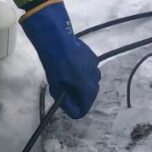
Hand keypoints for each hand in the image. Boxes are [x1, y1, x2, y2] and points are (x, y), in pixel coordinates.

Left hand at [20, 0, 99, 117]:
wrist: (58, 40)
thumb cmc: (56, 64)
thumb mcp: (56, 86)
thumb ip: (65, 101)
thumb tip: (70, 109)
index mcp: (87, 89)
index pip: (83, 109)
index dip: (74, 110)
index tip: (66, 107)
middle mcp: (95, 79)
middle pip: (88, 96)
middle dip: (78, 99)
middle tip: (65, 95)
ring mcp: (95, 67)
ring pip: (89, 83)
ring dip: (80, 86)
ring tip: (67, 82)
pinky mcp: (93, 58)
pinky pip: (89, 71)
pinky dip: (82, 74)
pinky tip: (71, 69)